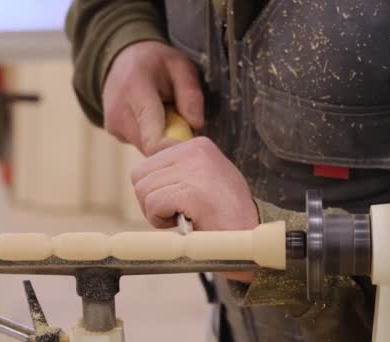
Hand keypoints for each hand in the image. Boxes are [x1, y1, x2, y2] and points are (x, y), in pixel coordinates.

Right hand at [102, 41, 203, 155]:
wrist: (121, 60)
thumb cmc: (154, 62)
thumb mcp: (180, 65)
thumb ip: (190, 93)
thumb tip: (196, 125)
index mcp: (135, 91)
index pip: (152, 136)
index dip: (173, 150)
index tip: (191, 151)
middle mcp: (119, 113)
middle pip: (153, 147)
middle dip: (173, 141)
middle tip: (184, 122)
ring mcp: (114, 126)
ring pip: (148, 148)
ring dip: (164, 139)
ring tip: (167, 115)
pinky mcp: (114, 133)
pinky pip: (141, 144)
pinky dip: (153, 137)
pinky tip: (154, 119)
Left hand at [131, 137, 258, 281]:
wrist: (251, 241)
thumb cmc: (223, 217)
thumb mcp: (201, 181)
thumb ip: (176, 172)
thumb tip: (142, 175)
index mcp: (197, 146)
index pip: (148, 163)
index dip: (156, 189)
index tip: (180, 202)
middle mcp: (194, 151)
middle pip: (139, 176)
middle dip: (151, 200)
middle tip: (179, 213)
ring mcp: (194, 170)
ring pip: (142, 191)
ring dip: (156, 213)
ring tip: (185, 217)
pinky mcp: (191, 192)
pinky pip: (153, 205)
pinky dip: (161, 221)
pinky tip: (186, 223)